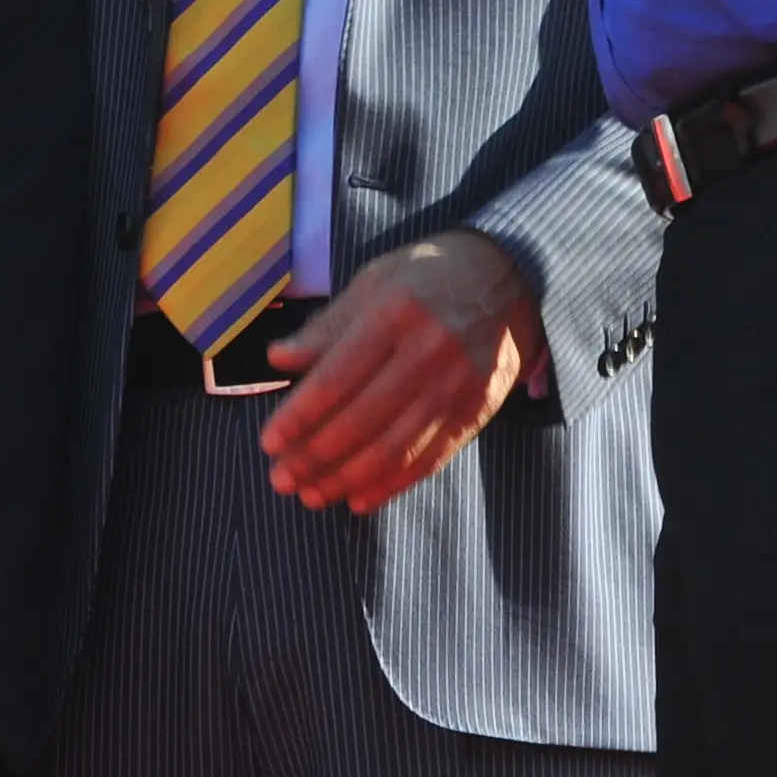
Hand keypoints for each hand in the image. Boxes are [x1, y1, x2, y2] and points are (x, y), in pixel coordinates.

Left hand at [253, 229, 545, 513]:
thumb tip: (277, 360)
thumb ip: (327, 327)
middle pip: (362, 420)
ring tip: (313, 495)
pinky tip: (359, 498)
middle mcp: (428, 351)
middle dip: (315, 457)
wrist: (507, 280)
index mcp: (395, 312)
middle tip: (282, 479)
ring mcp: (457, 386)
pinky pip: (428, 459)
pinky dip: (390, 485)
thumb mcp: (373, 282)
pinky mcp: (475, 412)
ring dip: (347, 479)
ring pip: (393, 449)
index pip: (337, 377)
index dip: (299, 417)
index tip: (269, 443)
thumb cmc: (425, 278)